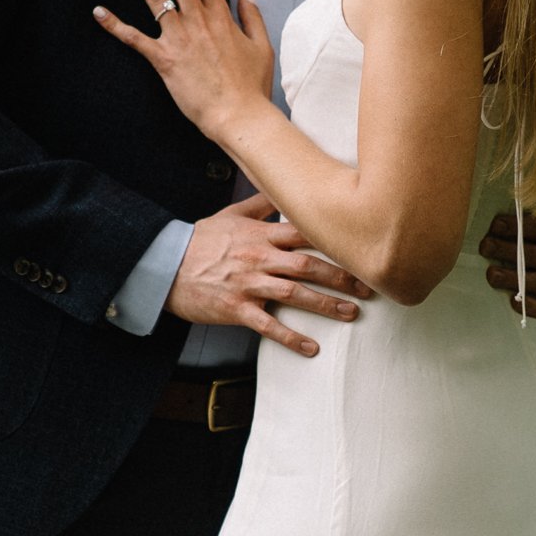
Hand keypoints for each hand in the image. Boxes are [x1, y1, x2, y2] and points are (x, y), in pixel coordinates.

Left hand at [95, 0, 273, 143]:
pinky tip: (98, 11)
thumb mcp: (261, 47)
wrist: (239, 117)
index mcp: (221, 16)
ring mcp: (180, 38)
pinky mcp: (164, 60)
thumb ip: (253, 17)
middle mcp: (199, 21)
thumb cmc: (251, 86)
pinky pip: (136, 39)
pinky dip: (115, 25)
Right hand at [165, 193, 371, 359]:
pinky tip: (310, 348)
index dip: (335, 240)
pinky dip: (290, 337)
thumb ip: (261, 204)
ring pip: (295, 294)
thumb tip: (283, 187)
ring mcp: (248, 284)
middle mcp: (259, 258)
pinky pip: (268, 325)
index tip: (360, 246)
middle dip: (342, 276)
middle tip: (369, 286)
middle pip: (308, 266)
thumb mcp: (230, 215)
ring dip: (326, 305)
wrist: (165, 265)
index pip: (306, 234)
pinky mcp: (236, 308)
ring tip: (351, 313)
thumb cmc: (200, 241)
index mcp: (261, 235)